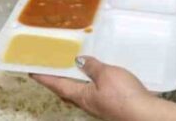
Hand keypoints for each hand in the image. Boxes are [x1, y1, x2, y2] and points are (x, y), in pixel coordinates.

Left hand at [31, 56, 175, 120]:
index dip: (44, 77)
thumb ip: (92, 67)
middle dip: (57, 81)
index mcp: (81, 96)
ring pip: (81, 92)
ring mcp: (99, 105)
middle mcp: (87, 103)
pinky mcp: (112, 105)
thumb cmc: (123, 95)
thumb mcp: (106, 74)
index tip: (31, 70)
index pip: (57, 84)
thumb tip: (79, 61)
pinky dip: (91, 83)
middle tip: (50, 69)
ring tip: (73, 69)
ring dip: (74, 81)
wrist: (144, 114)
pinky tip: (98, 77)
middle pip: (67, 91)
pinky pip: (95, 92)